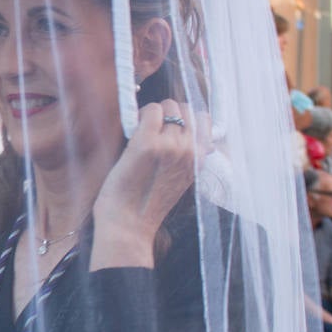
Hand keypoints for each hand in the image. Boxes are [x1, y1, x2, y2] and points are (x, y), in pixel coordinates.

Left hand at [91, 101, 210, 269]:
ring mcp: (170, 146)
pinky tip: (133, 130)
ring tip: (140, 131)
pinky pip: (151, 110)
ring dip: (152, 113)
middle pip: (184, 109)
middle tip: (151, 128)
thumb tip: (200, 141)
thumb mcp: (181, 180)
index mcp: (199, 159)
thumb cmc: (148, 204)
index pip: (203, 120)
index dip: (184, 118)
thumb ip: (189, 158)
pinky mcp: (147, 144)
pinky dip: (141, 114)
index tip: (169, 127)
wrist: (128, 224)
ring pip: (167, 107)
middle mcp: (189, 150)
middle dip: (167, 112)